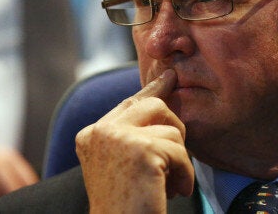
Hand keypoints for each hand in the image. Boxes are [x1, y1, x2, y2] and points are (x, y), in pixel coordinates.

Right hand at [75, 69, 194, 213]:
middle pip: (153, 105)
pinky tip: (175, 192)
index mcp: (91, 135)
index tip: (169, 77)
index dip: (153, 89)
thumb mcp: (124, 165)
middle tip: (178, 157)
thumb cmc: (126, 206)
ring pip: (172, 130)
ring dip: (180, 161)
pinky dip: (185, 175)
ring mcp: (118, 138)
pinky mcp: (141, 150)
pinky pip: (181, 152)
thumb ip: (134, 136)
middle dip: (175, 127)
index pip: (129, 103)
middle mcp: (100, 131)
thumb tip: (163, 102)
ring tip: (169, 186)